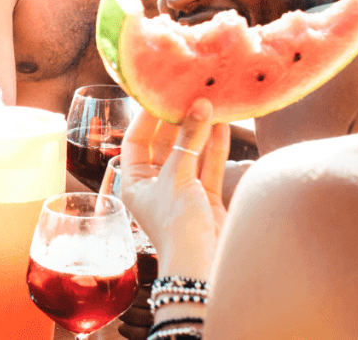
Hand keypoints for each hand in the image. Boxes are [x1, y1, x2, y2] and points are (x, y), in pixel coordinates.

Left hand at [119, 100, 229, 278]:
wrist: (204, 263)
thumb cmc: (177, 225)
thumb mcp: (177, 176)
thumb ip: (189, 140)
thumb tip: (199, 104)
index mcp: (134, 181)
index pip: (136, 141)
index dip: (146, 118)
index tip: (160, 94)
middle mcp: (156, 184)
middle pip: (165, 144)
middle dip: (178, 121)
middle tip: (189, 94)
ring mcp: (182, 190)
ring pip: (191, 154)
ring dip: (200, 131)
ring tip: (210, 103)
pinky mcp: (206, 197)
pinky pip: (209, 166)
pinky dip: (216, 147)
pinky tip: (223, 125)